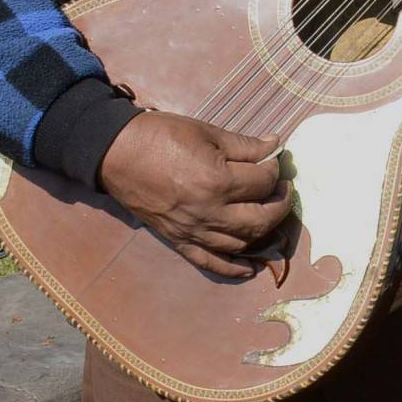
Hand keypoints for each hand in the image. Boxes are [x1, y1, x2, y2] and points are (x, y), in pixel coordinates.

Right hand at [96, 111, 290, 278]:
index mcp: (217, 182)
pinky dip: (232, 268)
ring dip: (263, 231)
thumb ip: (245, 144)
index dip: (276, 170)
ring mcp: (193, 231)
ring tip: (270, 214)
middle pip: (260, 219)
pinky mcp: (178, 240)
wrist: (116, 153)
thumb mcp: (207, 132)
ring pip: (241, 243)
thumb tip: (276, 146)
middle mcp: (209, 212)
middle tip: (284, 189)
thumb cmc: (162, 136)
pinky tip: (250, 267)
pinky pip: (209, 262)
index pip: (263, 182)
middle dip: (280, 204)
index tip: (277, 160)